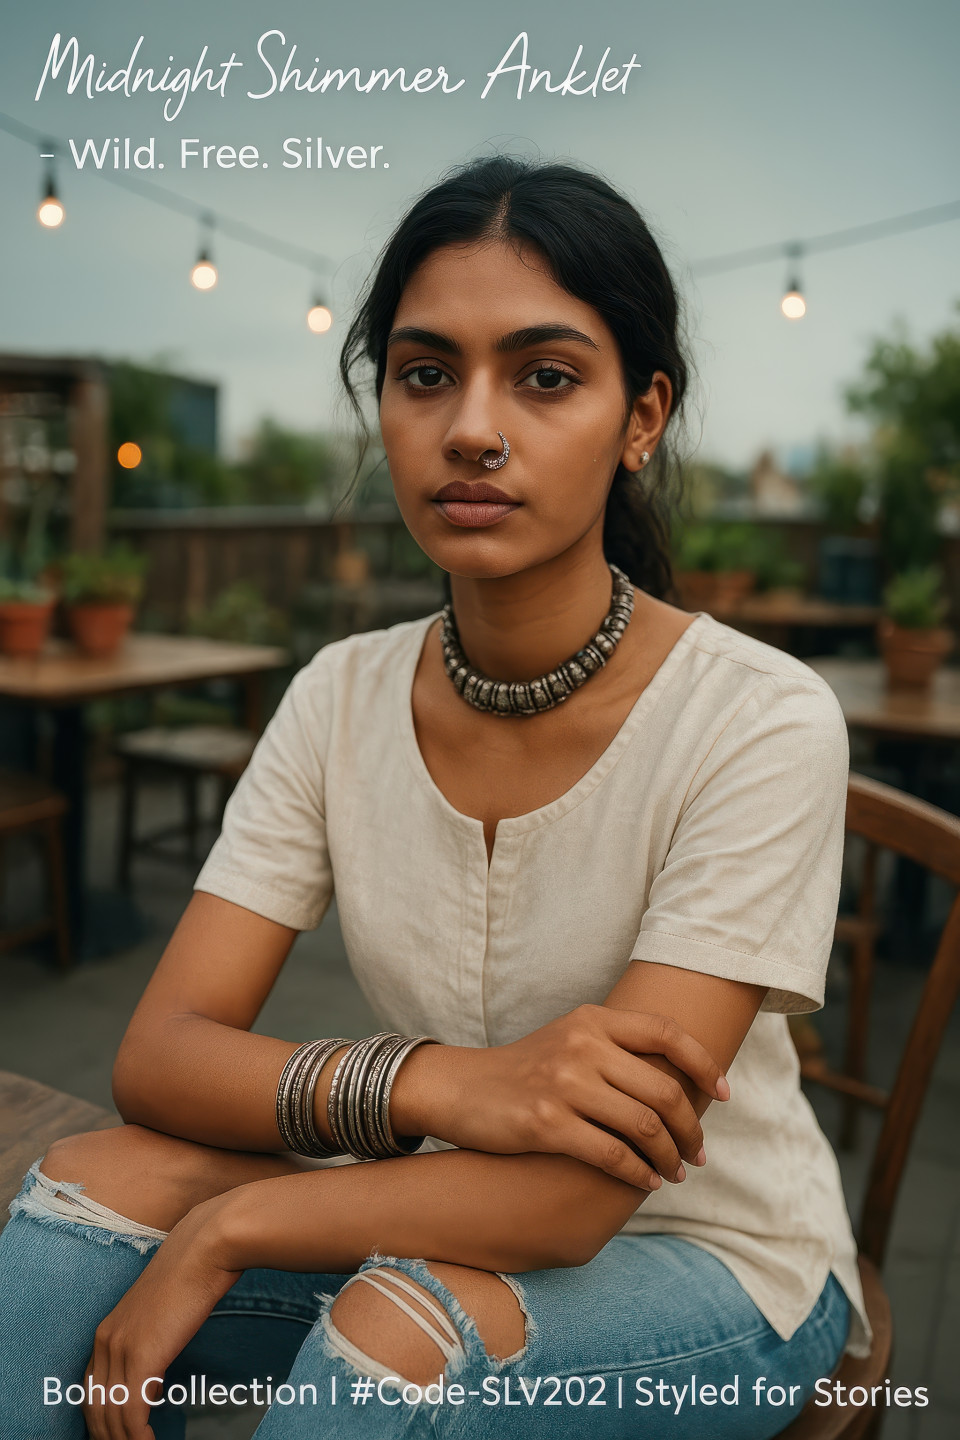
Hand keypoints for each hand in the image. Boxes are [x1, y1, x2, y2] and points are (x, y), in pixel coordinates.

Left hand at [81, 1197, 240, 1439]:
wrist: (205, 1248)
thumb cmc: (192, 1273)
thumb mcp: (160, 1314)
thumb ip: (149, 1345)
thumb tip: (153, 1383)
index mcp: (106, 1330)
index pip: (89, 1389)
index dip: (99, 1418)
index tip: (114, 1433)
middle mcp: (106, 1341)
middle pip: (94, 1407)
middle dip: (107, 1435)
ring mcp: (122, 1349)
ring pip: (111, 1415)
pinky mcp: (144, 1357)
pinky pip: (132, 1412)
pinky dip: (138, 1436)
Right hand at [394, 1005, 730, 1189]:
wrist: (462, 1088)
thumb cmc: (526, 1069)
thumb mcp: (570, 1038)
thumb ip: (617, 1048)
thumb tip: (680, 1077)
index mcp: (593, 1020)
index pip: (667, 1033)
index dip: (704, 1064)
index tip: (723, 1094)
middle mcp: (582, 1045)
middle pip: (664, 1089)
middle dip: (691, 1127)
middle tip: (698, 1152)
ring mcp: (564, 1084)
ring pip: (644, 1126)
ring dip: (670, 1156)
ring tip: (675, 1172)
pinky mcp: (546, 1123)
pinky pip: (612, 1155)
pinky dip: (638, 1174)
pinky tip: (646, 1182)